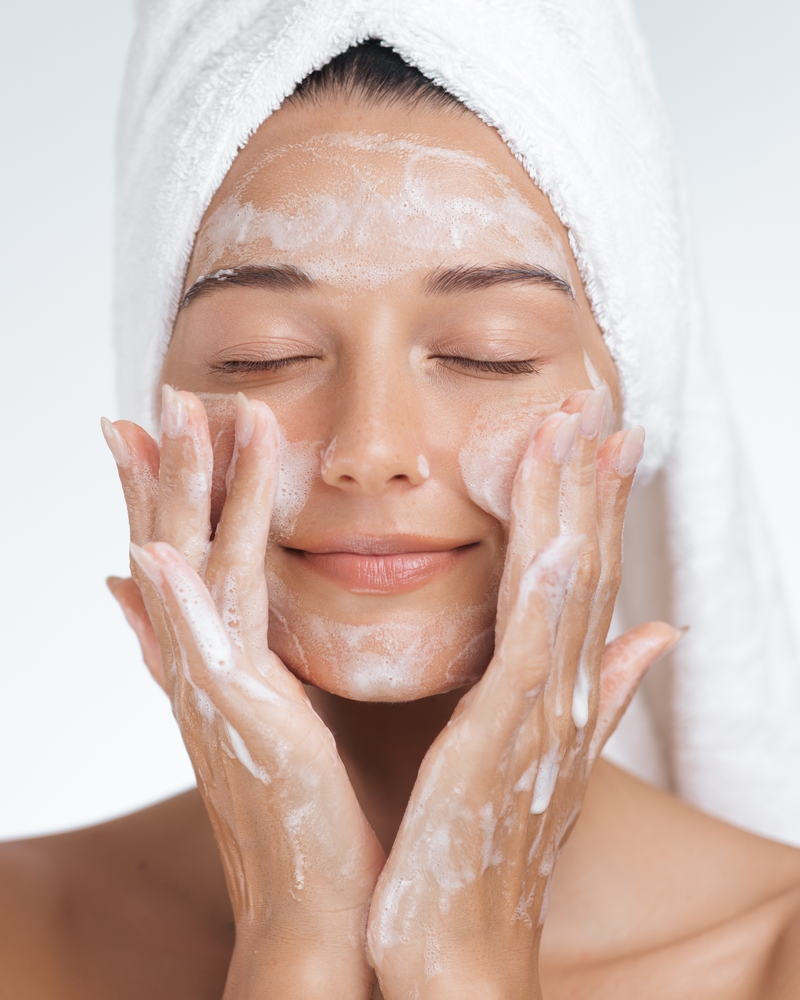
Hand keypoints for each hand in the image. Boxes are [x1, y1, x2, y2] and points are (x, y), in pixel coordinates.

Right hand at [103, 388, 383, 998]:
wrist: (321, 909)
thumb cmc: (308, 814)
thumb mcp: (262, 718)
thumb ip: (224, 651)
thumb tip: (160, 600)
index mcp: (220, 664)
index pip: (184, 556)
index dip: (165, 488)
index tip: (154, 421)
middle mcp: (204, 671)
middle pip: (174, 548)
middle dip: (167, 469)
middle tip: (165, 393)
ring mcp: (218, 696)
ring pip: (193, 575)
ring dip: (180, 498)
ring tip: (181, 421)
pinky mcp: (245, 730)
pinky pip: (204, 656)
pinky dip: (171, 608)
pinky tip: (147, 558)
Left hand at [367, 387, 679, 999]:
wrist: (452, 950)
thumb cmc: (481, 853)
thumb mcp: (540, 762)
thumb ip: (598, 691)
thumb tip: (657, 637)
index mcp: (557, 694)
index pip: (581, 578)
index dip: (593, 505)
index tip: (597, 437)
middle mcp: (562, 695)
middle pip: (583, 568)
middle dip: (588, 484)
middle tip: (593, 403)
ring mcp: (540, 718)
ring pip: (565, 593)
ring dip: (570, 510)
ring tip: (571, 431)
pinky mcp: (502, 745)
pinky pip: (529, 655)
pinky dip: (545, 594)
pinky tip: (552, 542)